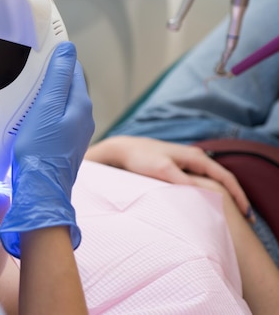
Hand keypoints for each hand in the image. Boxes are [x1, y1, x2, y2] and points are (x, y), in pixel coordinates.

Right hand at [0, 42, 94, 257]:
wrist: (40, 190)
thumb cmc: (40, 148)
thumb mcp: (46, 107)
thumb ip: (58, 77)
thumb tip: (69, 48)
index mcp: (81, 104)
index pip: (73, 70)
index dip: (56, 61)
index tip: (35, 57)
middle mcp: (85, 117)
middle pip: (68, 88)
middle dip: (50, 79)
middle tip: (26, 75)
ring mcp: (78, 134)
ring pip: (62, 106)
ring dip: (47, 99)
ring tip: (25, 96)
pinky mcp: (67, 147)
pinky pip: (58, 122)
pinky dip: (46, 116)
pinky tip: (31, 120)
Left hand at [85, 136, 251, 218]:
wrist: (123, 149)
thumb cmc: (141, 158)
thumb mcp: (162, 170)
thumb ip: (182, 180)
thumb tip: (203, 194)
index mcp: (195, 157)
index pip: (225, 177)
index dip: (238, 195)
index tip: (246, 214)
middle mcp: (195, 157)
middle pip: (222, 179)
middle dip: (235, 197)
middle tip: (245, 219)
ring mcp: (187, 162)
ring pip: (210, 181)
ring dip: (222, 195)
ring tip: (230, 215)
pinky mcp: (177, 167)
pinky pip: (199, 182)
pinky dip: (208, 193)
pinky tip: (207, 205)